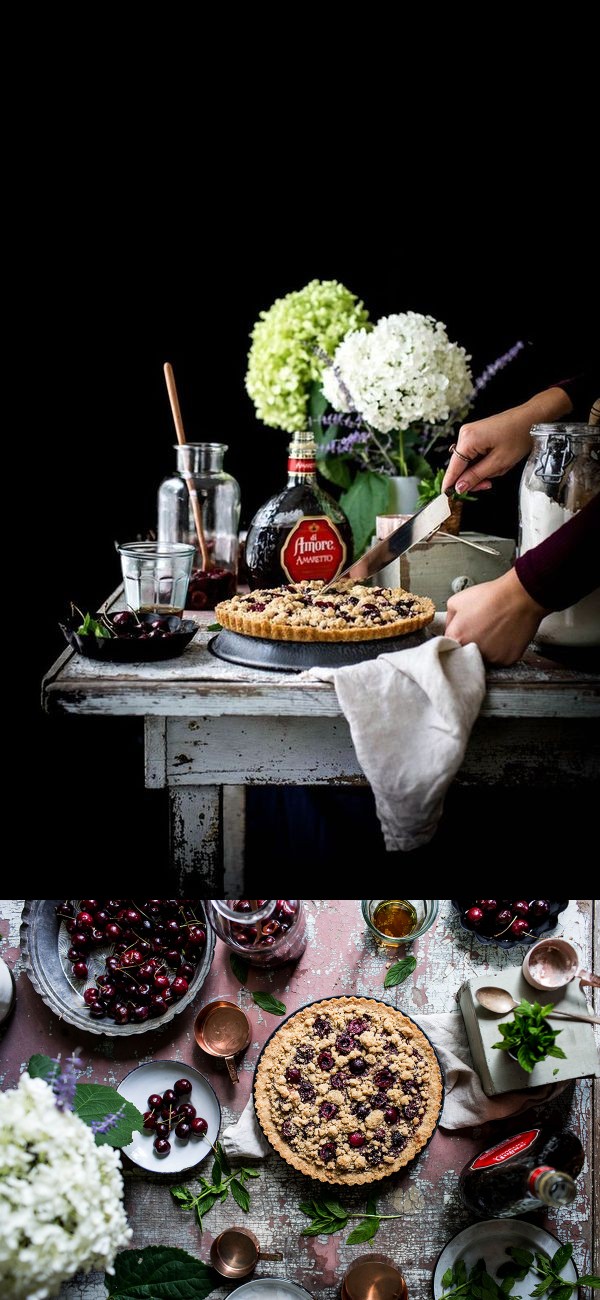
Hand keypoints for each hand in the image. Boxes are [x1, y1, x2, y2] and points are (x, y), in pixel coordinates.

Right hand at [442, 386, 572, 494]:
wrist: (531, 418)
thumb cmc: (519, 436)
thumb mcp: (499, 462)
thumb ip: (476, 476)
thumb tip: (459, 487)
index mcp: (468, 439)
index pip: (453, 467)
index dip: (451, 484)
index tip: (447, 497)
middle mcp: (465, 434)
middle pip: (460, 465)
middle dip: (473, 477)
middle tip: (488, 484)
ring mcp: (470, 433)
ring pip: (468, 461)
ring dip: (481, 469)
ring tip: (499, 467)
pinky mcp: (476, 434)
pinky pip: (474, 454)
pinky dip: (483, 462)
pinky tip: (496, 461)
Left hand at [445, 568, 546, 664]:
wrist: (519, 596)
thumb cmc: (491, 596)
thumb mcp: (456, 600)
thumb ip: (448, 619)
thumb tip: (450, 628)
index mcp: (457, 637)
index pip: (449, 647)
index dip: (457, 638)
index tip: (463, 634)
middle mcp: (472, 651)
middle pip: (466, 655)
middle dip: (470, 644)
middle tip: (480, 630)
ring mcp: (491, 658)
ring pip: (484, 658)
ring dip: (486, 648)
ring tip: (494, 630)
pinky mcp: (507, 660)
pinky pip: (500, 658)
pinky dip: (501, 650)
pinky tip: (504, 635)